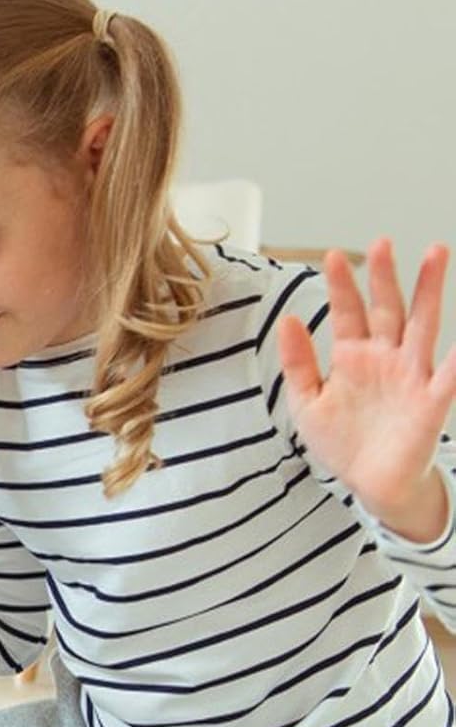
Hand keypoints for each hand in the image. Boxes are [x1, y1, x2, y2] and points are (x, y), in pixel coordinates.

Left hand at [278, 239, 455, 540]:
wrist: (370, 483)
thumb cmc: (341, 441)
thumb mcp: (307, 401)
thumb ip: (298, 362)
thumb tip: (287, 320)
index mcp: (353, 358)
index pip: (348, 313)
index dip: (342, 286)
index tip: (331, 256)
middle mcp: (385, 359)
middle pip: (387, 308)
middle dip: (385, 276)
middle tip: (381, 243)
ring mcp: (411, 376)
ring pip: (422, 324)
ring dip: (428, 291)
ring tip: (435, 254)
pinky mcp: (431, 401)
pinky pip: (451, 374)